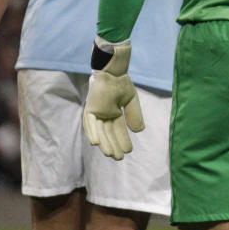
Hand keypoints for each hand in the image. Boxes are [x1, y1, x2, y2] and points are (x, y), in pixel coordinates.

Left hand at [82, 40, 143, 160]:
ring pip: (99, 130)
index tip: (129, 151)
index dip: (123, 140)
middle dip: (114, 145)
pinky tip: (95, 143)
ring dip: (104, 142)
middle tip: (119, 158)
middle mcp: (104, 114)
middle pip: (108, 133)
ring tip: (110, 154)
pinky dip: (92, 132)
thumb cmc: (121, 83)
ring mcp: (96, 111)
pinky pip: (89, 122)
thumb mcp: (131, 101)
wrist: (113, 71)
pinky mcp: (90, 107)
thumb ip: (135, 115)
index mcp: (113, 113)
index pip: (118, 130)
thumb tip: (139, 131)